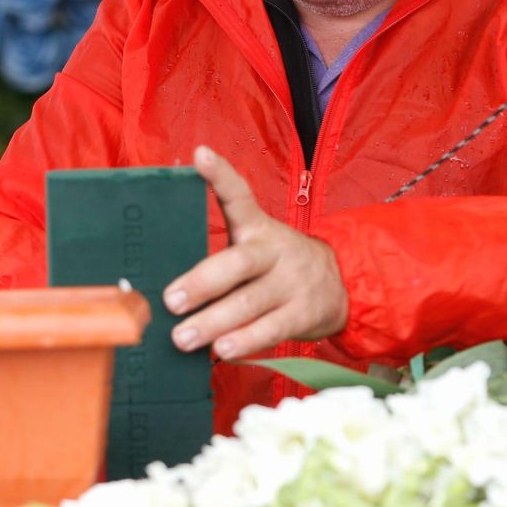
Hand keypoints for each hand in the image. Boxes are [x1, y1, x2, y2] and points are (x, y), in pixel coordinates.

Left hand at [162, 146, 347, 359]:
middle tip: (171, 301)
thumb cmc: (277, 268)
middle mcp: (275, 250)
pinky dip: (245, 340)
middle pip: (239, 262)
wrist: (342, 284)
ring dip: (214, 322)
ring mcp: (292, 283)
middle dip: (203, 283)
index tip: (200, 155)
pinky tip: (222, 350)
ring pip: (250, 301)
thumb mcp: (257, 246)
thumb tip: (164, 290)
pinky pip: (271, 328)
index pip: (240, 196)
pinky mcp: (303, 313)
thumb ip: (220, 259)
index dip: (220, 176)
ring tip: (183, 337)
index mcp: (259, 228)